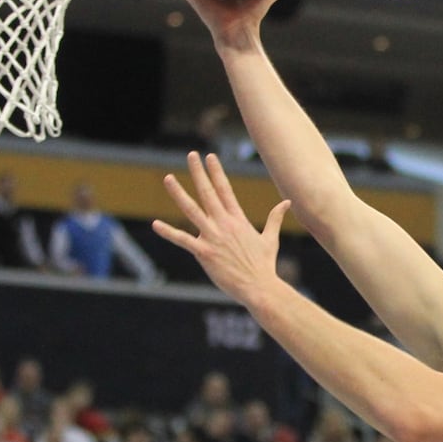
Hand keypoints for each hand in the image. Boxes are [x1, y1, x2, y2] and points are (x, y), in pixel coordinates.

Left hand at [152, 152, 290, 306]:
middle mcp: (224, 224)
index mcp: (238, 219)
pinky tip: (155, 224)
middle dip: (198, 173)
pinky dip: (169, 232)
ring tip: (168, 178)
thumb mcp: (270, 238)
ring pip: (192, 210)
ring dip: (179, 193)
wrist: (260, 286)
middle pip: (208, 192)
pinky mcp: (205, 252)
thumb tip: (286, 202)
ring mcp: (213, 237)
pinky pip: (183, 240)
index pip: (225, 189)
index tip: (209, 157)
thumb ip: (275, 218)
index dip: (216, 172)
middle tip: (191, 155)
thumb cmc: (265, 265)